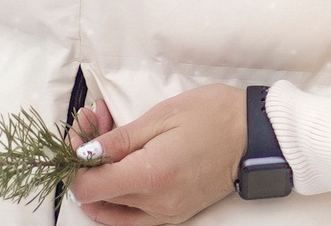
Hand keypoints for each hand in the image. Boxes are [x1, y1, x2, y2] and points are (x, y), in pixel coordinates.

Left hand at [66, 83, 243, 225]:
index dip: (76, 163)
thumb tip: (84, 153)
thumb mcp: (162, 115)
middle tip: (98, 123)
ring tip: (108, 143)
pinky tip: (122, 167)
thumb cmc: (212, 115)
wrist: (254, 134)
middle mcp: (157, 203)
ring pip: (112, 209)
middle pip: (98, 196)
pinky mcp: (175, 215)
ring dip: (102, 179)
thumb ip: (119, 139)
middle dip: (88, 161)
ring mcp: (167, 214)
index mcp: (152, 174)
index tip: (83, 134)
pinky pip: (132, 217)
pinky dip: (119, 196)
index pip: (89, 187)